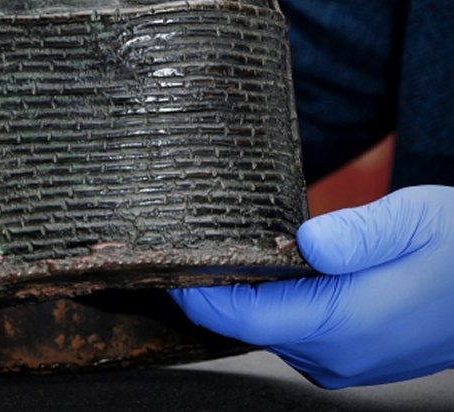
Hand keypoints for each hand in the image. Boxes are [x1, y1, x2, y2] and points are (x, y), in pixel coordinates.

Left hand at [171, 185, 453, 387]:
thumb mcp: (413, 220)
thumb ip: (356, 233)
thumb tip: (303, 242)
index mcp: (344, 323)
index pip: (243, 318)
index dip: (198, 295)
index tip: (168, 264)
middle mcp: (337, 355)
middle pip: (248, 326)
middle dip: (210, 291)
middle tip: (182, 246)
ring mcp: (345, 361)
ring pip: (268, 329)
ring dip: (238, 296)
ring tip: (214, 252)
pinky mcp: (352, 354)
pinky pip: (291, 331)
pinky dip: (267, 303)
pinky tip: (264, 269)